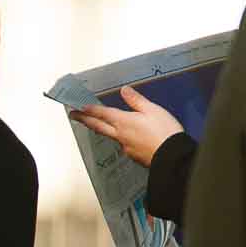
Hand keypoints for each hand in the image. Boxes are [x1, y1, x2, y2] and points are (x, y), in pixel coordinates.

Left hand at [69, 86, 184, 168]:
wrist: (172, 156)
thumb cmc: (165, 132)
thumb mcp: (153, 110)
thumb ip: (136, 100)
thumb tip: (124, 90)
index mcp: (124, 122)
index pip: (101, 113)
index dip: (89, 110)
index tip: (78, 108)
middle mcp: (120, 135)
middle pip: (98, 126)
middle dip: (84, 120)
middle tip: (73, 116)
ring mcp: (125, 146)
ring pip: (109, 135)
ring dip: (100, 129)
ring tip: (95, 124)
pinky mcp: (132, 155)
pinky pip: (122, 144)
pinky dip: (119, 138)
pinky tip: (124, 137)